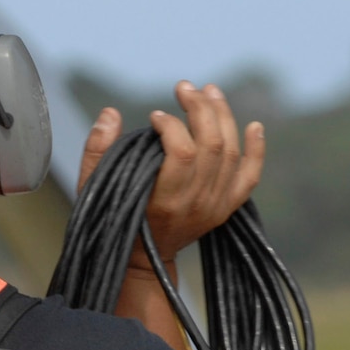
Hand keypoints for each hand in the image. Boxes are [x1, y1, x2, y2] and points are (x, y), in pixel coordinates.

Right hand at [78, 82, 266, 265]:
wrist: (141, 261)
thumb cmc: (113, 219)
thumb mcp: (93, 189)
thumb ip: (97, 151)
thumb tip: (110, 112)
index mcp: (165, 201)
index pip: (182, 152)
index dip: (170, 125)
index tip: (154, 117)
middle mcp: (197, 204)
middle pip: (213, 144)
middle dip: (200, 108)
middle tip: (184, 88)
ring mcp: (215, 207)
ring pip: (231, 152)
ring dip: (223, 116)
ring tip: (209, 91)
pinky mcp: (226, 208)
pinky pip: (250, 176)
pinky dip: (256, 150)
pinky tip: (255, 125)